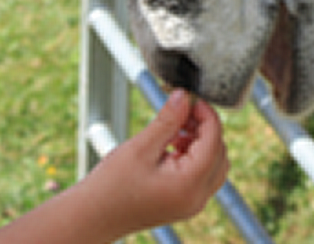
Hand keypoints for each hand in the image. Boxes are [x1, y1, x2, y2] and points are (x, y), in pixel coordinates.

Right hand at [88, 89, 229, 231]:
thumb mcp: (141, 147)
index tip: (190, 99)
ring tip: (173, 132)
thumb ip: (168, 120)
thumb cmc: (111, 186)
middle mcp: (197, 198)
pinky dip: (194, 158)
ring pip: (214, 165)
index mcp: (190, 184)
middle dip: (204, 128)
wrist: (92, 217)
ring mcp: (192, 205)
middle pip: (220, 152)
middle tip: (181, 113)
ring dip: (200, 143)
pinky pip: (203, 177)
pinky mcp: (184, 205)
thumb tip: (185, 96)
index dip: (206, 114)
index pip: (215, 139)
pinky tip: (170, 148)